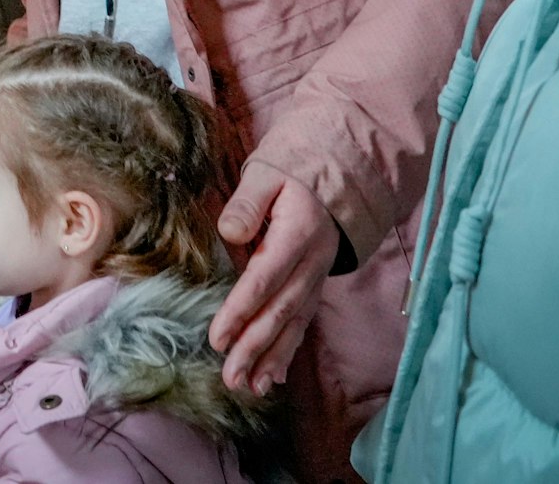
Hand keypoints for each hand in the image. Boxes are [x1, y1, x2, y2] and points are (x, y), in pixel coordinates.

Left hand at [208, 162, 340, 396]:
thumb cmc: (294, 171)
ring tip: (250, 387)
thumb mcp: (267, 173)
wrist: (339, 172)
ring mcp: (317, 275)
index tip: (218, 338)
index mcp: (298, 234)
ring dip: (272, 357)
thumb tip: (231, 231)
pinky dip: (288, 349)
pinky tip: (272, 375)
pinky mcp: (315, 283)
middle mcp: (312, 262)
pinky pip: (303, 320)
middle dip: (255, 347)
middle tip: (231, 378)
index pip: (266, 279)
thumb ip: (248, 202)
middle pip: (282, 310)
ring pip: (295, 322)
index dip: (242, 310)